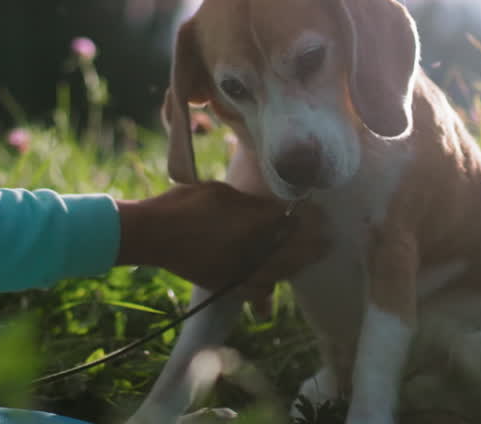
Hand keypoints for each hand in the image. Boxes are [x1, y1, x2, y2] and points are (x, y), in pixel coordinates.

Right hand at [115, 181, 327, 297]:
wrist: (153, 234)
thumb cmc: (185, 204)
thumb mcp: (222, 192)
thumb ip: (252, 204)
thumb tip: (277, 209)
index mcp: (251, 223)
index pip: (291, 222)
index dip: (310, 218)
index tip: (322, 214)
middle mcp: (250, 251)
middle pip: (293, 250)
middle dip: (313, 243)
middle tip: (328, 238)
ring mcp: (238, 270)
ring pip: (280, 272)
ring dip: (297, 264)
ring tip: (310, 258)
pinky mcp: (225, 284)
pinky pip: (257, 289)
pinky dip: (270, 285)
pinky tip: (275, 281)